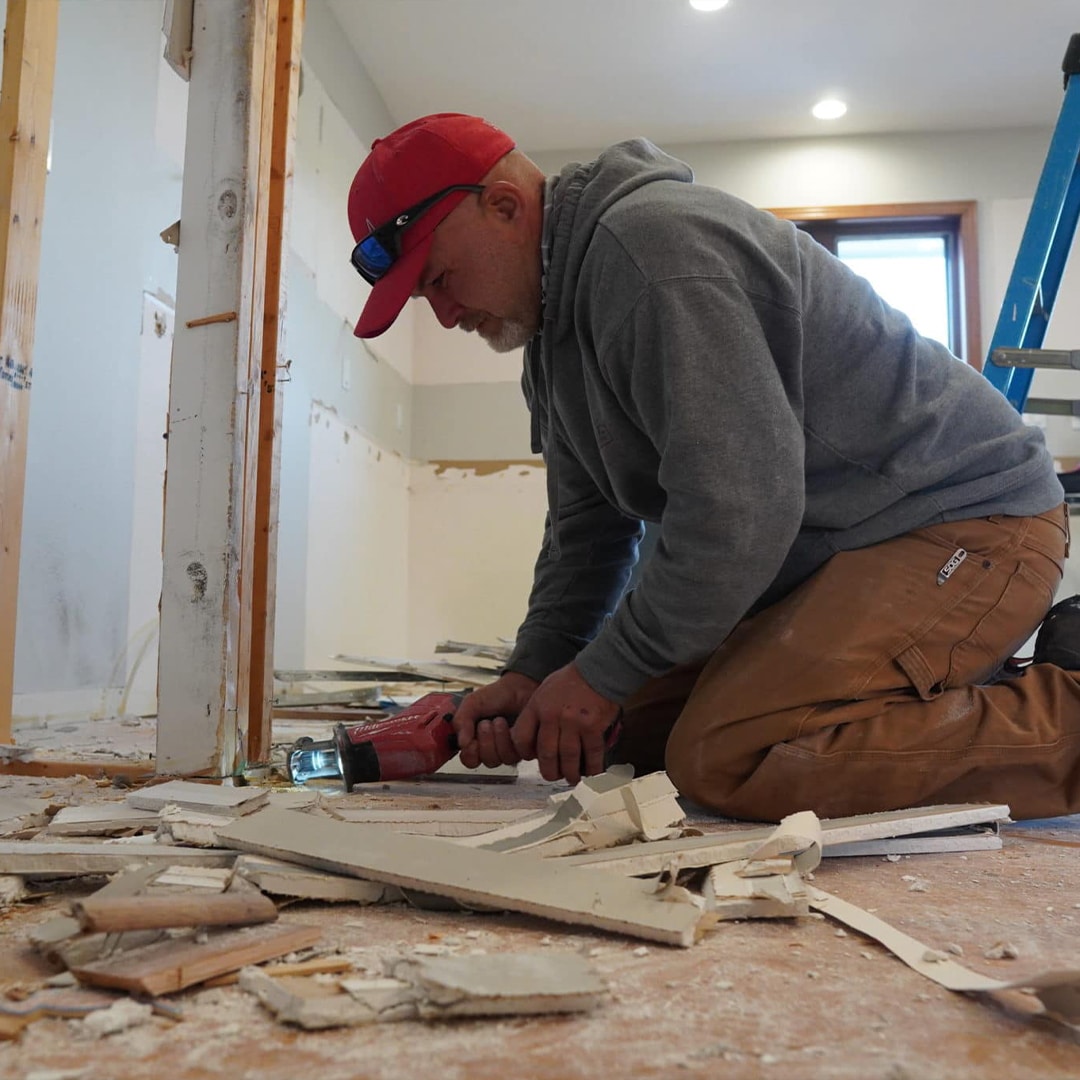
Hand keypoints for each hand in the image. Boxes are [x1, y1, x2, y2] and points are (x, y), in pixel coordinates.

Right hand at [453, 672, 538, 769]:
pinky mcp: (524, 748)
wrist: (520, 687)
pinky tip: (511, 726)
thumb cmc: (497, 695)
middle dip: (485, 743)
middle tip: (485, 724)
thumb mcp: (472, 703)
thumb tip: (461, 743)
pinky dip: (511, 739)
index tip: (470, 742)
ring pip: (501, 759)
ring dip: (499, 739)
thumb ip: (461, 720)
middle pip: (486, 762)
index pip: (470, 759)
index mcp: (476, 739)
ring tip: (499, 721)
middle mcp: (493, 747)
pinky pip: (516, 754)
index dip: (470, 754)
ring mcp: (509, 748)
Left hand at [511, 663, 619, 784]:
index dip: (525, 754)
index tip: (532, 758)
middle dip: (549, 771)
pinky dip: (592, 767)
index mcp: (537, 707)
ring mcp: (573, 723)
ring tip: (572, 777)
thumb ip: (535, 714)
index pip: (522, 739)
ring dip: (570, 773)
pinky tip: (591, 772)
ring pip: (568, 759)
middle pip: (546, 755)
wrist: (598, 670)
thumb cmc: (571, 681)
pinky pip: (592, 754)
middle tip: (553, 776)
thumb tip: (531, 739)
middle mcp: (553, 716)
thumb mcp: (543, 691)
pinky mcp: (593, 727)